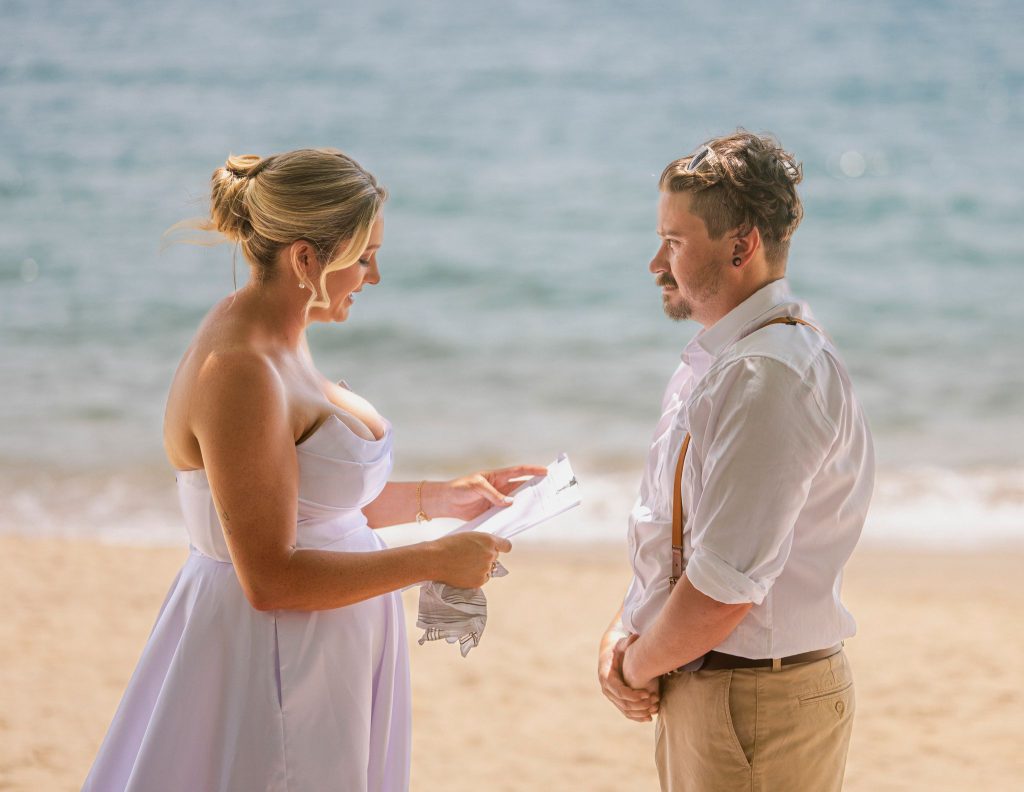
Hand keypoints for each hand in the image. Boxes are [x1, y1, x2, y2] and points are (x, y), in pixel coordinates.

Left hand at [430, 465, 547, 520]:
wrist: (446, 502)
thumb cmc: (459, 488)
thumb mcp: (476, 486)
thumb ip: (493, 494)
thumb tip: (509, 502)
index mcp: (497, 476)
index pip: (518, 472)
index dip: (532, 471)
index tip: (545, 472)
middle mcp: (500, 488)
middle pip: (521, 488)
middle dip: (534, 489)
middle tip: (548, 492)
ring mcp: (497, 501)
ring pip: (516, 502)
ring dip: (525, 505)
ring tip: (538, 509)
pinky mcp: (492, 512)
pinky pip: (506, 515)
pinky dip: (513, 518)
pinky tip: (520, 521)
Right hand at [432, 532, 511, 588]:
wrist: (436, 559)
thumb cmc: (448, 545)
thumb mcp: (468, 536)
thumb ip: (481, 542)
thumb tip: (487, 548)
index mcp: (489, 540)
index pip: (506, 546)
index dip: (502, 548)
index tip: (501, 550)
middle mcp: (490, 554)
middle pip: (495, 557)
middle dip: (485, 557)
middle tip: (470, 557)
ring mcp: (486, 568)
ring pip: (488, 569)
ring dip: (480, 568)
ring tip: (464, 565)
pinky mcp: (479, 580)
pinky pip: (483, 579)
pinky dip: (475, 577)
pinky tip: (463, 572)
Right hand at [598, 631, 659, 721]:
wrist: (610, 655)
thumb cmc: (618, 649)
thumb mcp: (621, 644)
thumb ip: (627, 642)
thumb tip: (634, 637)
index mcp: (606, 676)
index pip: (619, 691)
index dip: (634, 695)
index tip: (648, 694)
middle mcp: (606, 689)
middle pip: (623, 703)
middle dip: (640, 705)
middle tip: (654, 702)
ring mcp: (611, 696)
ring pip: (625, 710)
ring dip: (640, 712)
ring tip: (654, 709)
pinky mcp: (616, 700)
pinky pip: (626, 712)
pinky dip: (637, 716)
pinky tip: (649, 717)